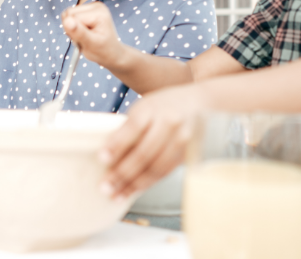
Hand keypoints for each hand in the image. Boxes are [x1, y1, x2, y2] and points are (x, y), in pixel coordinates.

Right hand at [62, 2, 125, 68]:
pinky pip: (71, 16)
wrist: (112, 53)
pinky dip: (74, 27)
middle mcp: (96, 6)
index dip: (73, 31)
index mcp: (99, 13)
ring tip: (84, 37)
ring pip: (68, 14)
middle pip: (69, 13)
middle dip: (72, 29)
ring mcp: (92, 7)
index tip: (83, 40)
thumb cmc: (103, 51)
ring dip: (72, 28)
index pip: (72, 17)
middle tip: (84, 39)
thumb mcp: (91, 44)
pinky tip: (84, 33)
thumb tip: (67, 21)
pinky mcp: (88, 10)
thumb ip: (79, 32)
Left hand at [100, 84, 206, 198]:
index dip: (117, 144)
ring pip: (155, 167)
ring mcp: (181, 140)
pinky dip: (147, 184)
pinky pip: (164, 172)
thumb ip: (129, 128)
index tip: (102, 158)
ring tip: (116, 196)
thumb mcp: (144, 108)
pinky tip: (133, 191)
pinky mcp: (187, 154)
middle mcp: (169, 122)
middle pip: (144, 152)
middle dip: (122, 172)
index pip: (133, 127)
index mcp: (153, 107)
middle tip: (105, 186)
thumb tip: (108, 154)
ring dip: (133, 185)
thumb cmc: (163, 106)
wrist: (198, 105)